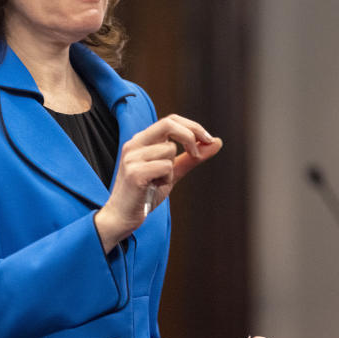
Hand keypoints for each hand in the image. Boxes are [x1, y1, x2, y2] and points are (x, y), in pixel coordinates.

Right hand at [94, 114, 221, 251]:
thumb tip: (216, 142)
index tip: (208, 140)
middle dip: (190, 135)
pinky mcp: (134, 172)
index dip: (192, 126)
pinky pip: (165, 167)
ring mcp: (132, 157)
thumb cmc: (145, 194)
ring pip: (169, 150)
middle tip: (197, 154)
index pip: (170, 120)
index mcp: (141, 141)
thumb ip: (191, 158)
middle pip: (168, 124)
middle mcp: (134, 144)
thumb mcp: (171, 173)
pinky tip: (152, 187)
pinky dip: (166, 179)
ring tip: (157, 182)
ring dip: (171, 169)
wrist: (122, 217)